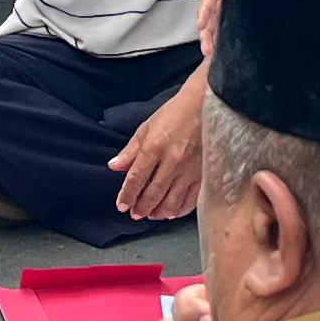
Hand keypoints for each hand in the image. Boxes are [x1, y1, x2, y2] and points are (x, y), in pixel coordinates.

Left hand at [106, 79, 206, 223]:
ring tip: (151, 215)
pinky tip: (172, 212)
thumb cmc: (175, 113)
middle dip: (141, 207)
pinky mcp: (203, 173)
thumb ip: (131, 150)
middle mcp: (171, 161)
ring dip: (159, 212)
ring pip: (172, 201)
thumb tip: (115, 166)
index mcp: (154, 147)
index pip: (136, 179)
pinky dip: (180, 209)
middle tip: (135, 214)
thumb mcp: (147, 127)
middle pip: (153, 194)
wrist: (205, 105)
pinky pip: (191, 199)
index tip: (122, 205)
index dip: (127, 195)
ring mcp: (189, 170)